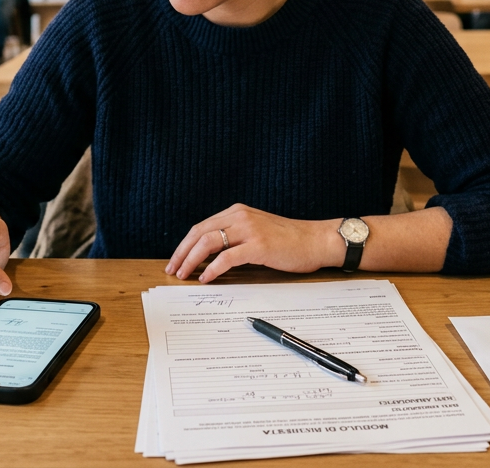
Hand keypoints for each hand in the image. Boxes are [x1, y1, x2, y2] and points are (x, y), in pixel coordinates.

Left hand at [166, 204, 342, 283]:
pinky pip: (226, 257)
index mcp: (238, 211)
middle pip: (199, 232)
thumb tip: (210, 256)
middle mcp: (240, 216)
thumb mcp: (257, 231)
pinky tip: (206, 278)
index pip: (201, 226)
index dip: (185, 244)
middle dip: (182, 252)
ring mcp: (249, 229)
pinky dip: (212, 269)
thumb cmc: (289, 240)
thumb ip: (236, 236)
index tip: (176, 259)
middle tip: (172, 269)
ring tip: (184, 274)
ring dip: (191, 260)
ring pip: (208, 242)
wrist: (316, 240)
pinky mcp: (258, 245)